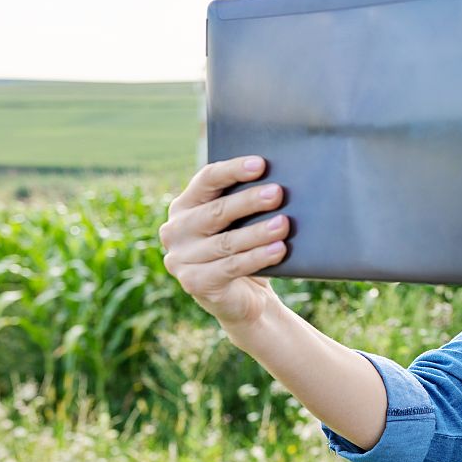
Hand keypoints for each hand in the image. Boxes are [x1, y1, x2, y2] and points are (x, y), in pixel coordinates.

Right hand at [159, 155, 287, 329]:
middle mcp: (176, 230)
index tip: (261, 164)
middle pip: (216, 211)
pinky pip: (231, 267)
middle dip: (249, 201)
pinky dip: (257, 258)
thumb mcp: (242, 223)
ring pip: (226, 242)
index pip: (207, 180)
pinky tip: (279, 250)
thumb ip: (247, 203)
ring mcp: (181, 259)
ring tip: (284, 224)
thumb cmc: (244, 249)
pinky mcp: (194, 283)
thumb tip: (278, 183)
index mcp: (185, 205)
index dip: (233, 170)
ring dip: (258, 232)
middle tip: (278, 193)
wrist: (242, 298)